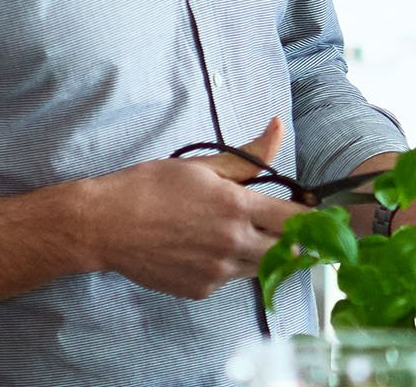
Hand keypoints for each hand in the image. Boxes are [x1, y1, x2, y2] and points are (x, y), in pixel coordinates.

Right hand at [85, 117, 307, 298]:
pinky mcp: (201, 290)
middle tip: (280, 224)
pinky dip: (229, 266)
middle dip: (290, 238)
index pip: (296, 219)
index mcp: (237, 206)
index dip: (309, 215)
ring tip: (238, 231)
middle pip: (286, 249)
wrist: (104, 224)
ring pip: (259, 267)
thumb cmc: (150, 187)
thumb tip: (278, 126)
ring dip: (260, 252)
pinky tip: (208, 248)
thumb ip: (249, 154)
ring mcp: (217, 271)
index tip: (311, 210)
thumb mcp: (202, 163)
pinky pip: (230, 280)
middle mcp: (233, 243)